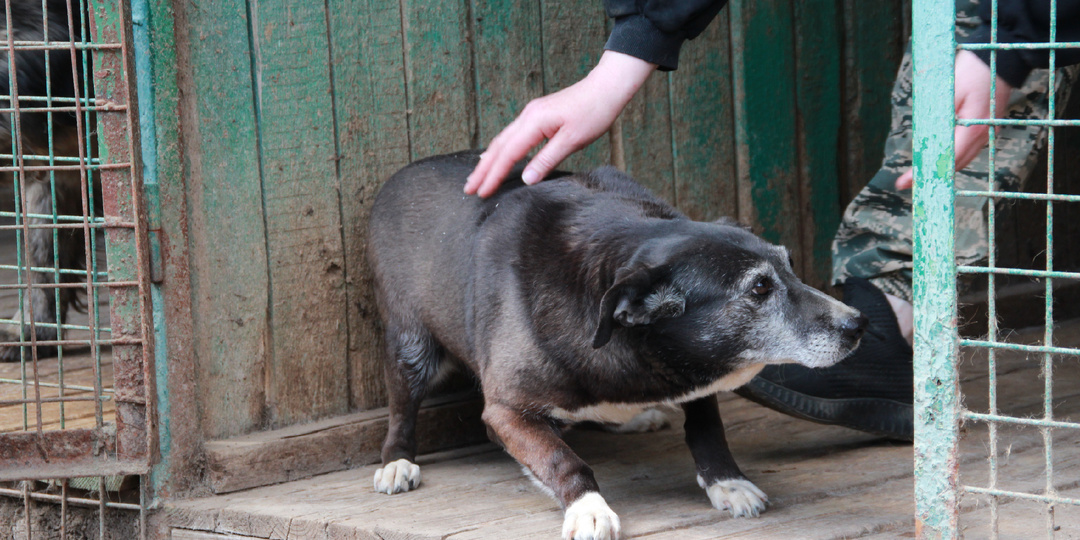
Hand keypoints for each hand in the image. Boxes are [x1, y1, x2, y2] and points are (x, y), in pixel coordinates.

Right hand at [465, 51, 655, 197]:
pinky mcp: (537, 115)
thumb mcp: (573, 140)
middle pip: (498, 146)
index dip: (494, 175)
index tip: (482, 192)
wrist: (606, 88)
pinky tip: (496, 157)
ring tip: (477, 177)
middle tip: (468, 189)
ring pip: (502, 140)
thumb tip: (527, 179)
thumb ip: (548, 159)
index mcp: (534, 122)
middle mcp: (527, 116)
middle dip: (482, 169)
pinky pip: (512, 135)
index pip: (508, 154)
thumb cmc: (594, 112)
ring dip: (488, 160)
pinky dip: (500, 150)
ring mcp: (530, 114)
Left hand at [896, 49, 1011, 189]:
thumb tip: (922, 139)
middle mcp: (984, 136)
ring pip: (962, 159)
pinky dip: (952, 158)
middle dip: (931, 175)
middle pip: (955, 164)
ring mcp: (988, 133)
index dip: (924, 171)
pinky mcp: (987, 129)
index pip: (945, 158)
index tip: (904, 182)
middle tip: (906, 184)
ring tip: (918, 176)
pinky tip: (938, 160)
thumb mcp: (948, 91)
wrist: (1002, 59)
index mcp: (974, 128)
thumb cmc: (972, 70)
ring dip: (942, 169)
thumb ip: (937, 116)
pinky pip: (967, 150)